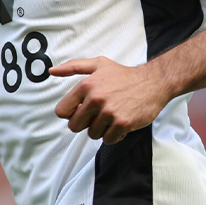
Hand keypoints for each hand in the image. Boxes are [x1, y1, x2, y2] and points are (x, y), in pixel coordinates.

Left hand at [50, 57, 171, 143]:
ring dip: (101, 129)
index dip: (71, 113)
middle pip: (75, 126)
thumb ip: (73, 67)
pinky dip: (114, 135)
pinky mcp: (122, 123)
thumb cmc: (124, 75)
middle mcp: (96, 99)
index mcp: (86, 85)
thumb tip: (52, 71)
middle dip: (86, 123)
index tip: (82, 111)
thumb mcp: (98, 65)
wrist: (153, 82)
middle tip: (99, 114)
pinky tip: (120, 123)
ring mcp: (109, 112)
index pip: (62, 111)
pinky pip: (108, 140)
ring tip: (112, 116)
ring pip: (92, 134)